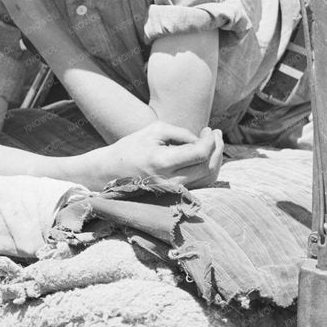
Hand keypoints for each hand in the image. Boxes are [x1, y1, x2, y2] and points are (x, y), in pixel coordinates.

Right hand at [83, 122, 223, 189]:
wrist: (109, 172)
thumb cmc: (131, 147)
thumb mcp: (153, 131)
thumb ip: (181, 133)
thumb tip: (202, 140)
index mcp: (161, 162)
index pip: (199, 154)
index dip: (210, 141)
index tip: (209, 129)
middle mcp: (169, 181)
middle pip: (207, 168)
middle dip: (217, 149)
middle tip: (216, 134)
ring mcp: (172, 192)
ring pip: (207, 180)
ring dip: (215, 161)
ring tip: (213, 144)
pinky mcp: (174, 196)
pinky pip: (200, 186)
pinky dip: (208, 171)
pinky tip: (206, 158)